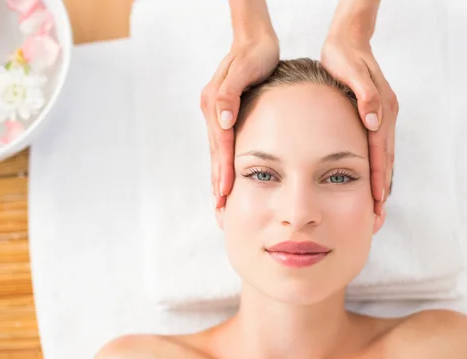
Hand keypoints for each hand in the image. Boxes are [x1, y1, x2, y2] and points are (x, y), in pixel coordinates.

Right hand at [200, 34, 279, 207]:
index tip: (224, 192)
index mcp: (214, 103)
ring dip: (217, 178)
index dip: (223, 169)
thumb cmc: (255, 53)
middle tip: (220, 210)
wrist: (254, 39)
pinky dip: (222, 164)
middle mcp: (211, 110)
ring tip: (221, 202)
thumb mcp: (244, 68)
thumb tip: (223, 120)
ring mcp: (215, 114)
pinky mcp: (223, 115)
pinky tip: (226, 177)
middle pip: (214, 154)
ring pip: (216, 153)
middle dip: (217, 182)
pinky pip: (221, 145)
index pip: (220, 144)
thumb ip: (230, 94)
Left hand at [321, 35, 397, 215]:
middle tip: (378, 218)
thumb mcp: (352, 71)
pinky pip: (379, 149)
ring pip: (385, 158)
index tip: (377, 202)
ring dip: (382, 183)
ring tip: (376, 208)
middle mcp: (386, 116)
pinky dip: (378, 168)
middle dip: (383, 190)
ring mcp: (384, 117)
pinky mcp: (377, 116)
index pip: (380, 152)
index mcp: (381, 110)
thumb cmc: (343, 56)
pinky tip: (372, 181)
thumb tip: (373, 121)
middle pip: (387, 161)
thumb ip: (366, 95)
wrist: (348, 39)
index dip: (378, 178)